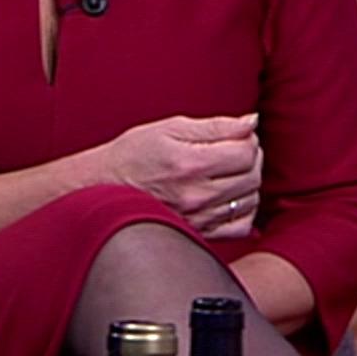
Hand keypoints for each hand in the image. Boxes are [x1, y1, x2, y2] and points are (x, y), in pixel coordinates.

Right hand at [98, 113, 261, 238]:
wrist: (104, 191)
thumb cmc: (133, 155)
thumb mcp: (170, 128)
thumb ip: (215, 126)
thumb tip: (251, 122)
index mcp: (191, 163)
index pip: (246, 151)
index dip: (248, 138)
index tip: (237, 135)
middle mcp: (197, 194)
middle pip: (252, 175)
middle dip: (251, 157)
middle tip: (234, 149)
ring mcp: (200, 218)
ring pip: (251, 200)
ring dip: (249, 182)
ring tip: (231, 171)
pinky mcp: (200, 233)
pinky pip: (241, 227)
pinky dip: (245, 210)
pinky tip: (232, 197)